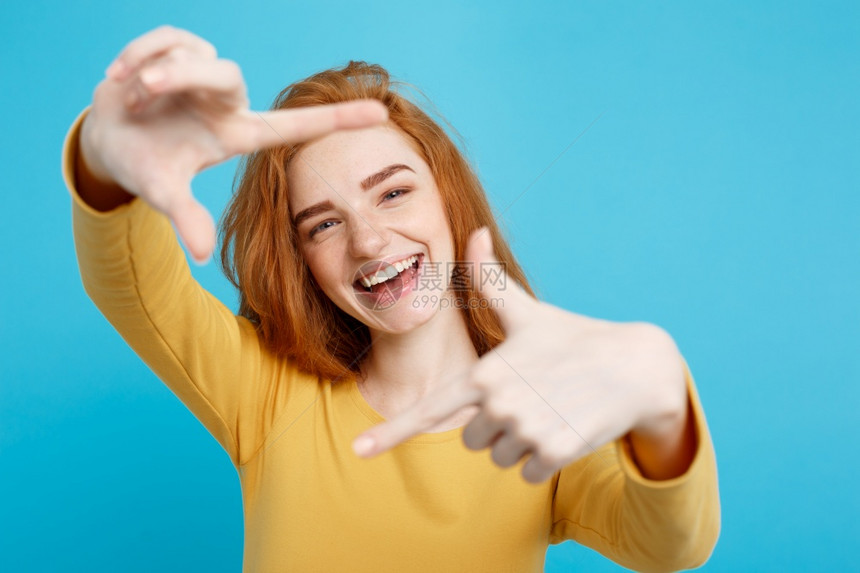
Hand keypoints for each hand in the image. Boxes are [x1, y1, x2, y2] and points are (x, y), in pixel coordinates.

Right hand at [79, 25, 386, 261]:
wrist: (107, 140)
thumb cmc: (145, 166)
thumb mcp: (163, 192)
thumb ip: (186, 218)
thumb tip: (202, 256)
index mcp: (235, 134)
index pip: (293, 125)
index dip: (336, 121)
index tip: (381, 113)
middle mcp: (228, 103)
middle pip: (224, 73)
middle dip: (178, 76)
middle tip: (143, 92)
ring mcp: (206, 74)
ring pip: (192, 54)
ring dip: (151, 73)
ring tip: (132, 98)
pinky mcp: (180, 50)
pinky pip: (166, 39)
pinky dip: (138, 54)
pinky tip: (120, 76)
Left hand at [352, 228, 688, 483]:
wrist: (636, 367)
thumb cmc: (572, 337)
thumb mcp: (527, 312)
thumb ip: (489, 279)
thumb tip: (475, 230)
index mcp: (485, 372)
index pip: (429, 409)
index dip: (390, 432)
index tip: (358, 451)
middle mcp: (500, 404)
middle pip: (471, 439)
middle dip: (493, 425)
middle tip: (529, 397)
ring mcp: (528, 429)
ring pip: (500, 458)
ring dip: (519, 443)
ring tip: (549, 409)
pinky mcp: (557, 452)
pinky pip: (528, 473)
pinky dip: (543, 459)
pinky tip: (564, 428)